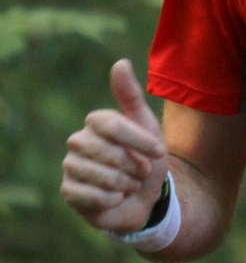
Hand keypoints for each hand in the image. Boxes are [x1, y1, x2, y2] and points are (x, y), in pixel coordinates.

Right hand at [60, 59, 169, 234]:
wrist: (143, 199)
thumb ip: (131, 96)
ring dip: (125, 184)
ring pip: (101, 176)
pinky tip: (116, 197)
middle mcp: (77, 140)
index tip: (160, 153)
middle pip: (109, 153)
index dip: (140, 141)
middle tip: (141, 172)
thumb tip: (120, 63)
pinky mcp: (68, 191)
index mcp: (96, 121)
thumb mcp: (146, 126)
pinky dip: (112, 199)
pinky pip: (92, 196)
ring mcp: (70, 166)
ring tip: (129, 184)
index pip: (114, 125)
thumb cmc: (145, 159)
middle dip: (134, 166)